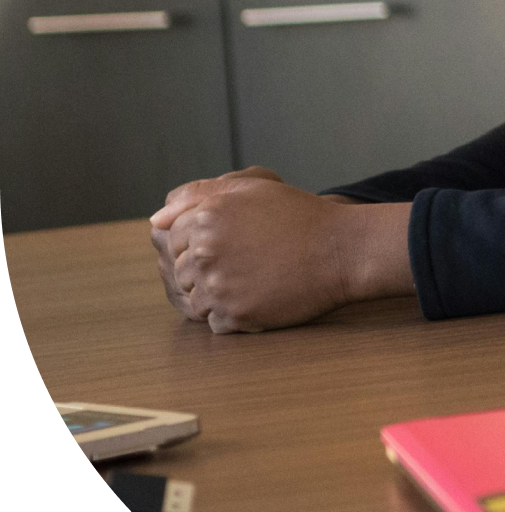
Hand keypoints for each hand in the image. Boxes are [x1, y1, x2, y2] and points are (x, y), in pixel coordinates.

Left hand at [148, 170, 412, 331]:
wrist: (342, 249)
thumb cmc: (299, 216)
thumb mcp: (251, 189)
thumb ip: (196, 195)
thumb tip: (155, 221)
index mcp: (206, 218)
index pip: (172, 239)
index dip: (200, 241)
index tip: (231, 241)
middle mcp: (206, 252)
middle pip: (181, 271)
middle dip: (207, 268)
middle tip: (246, 261)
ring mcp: (219, 287)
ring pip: (194, 299)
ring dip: (217, 293)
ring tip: (251, 279)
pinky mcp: (236, 315)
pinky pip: (215, 322)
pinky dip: (233, 314)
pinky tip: (258, 295)